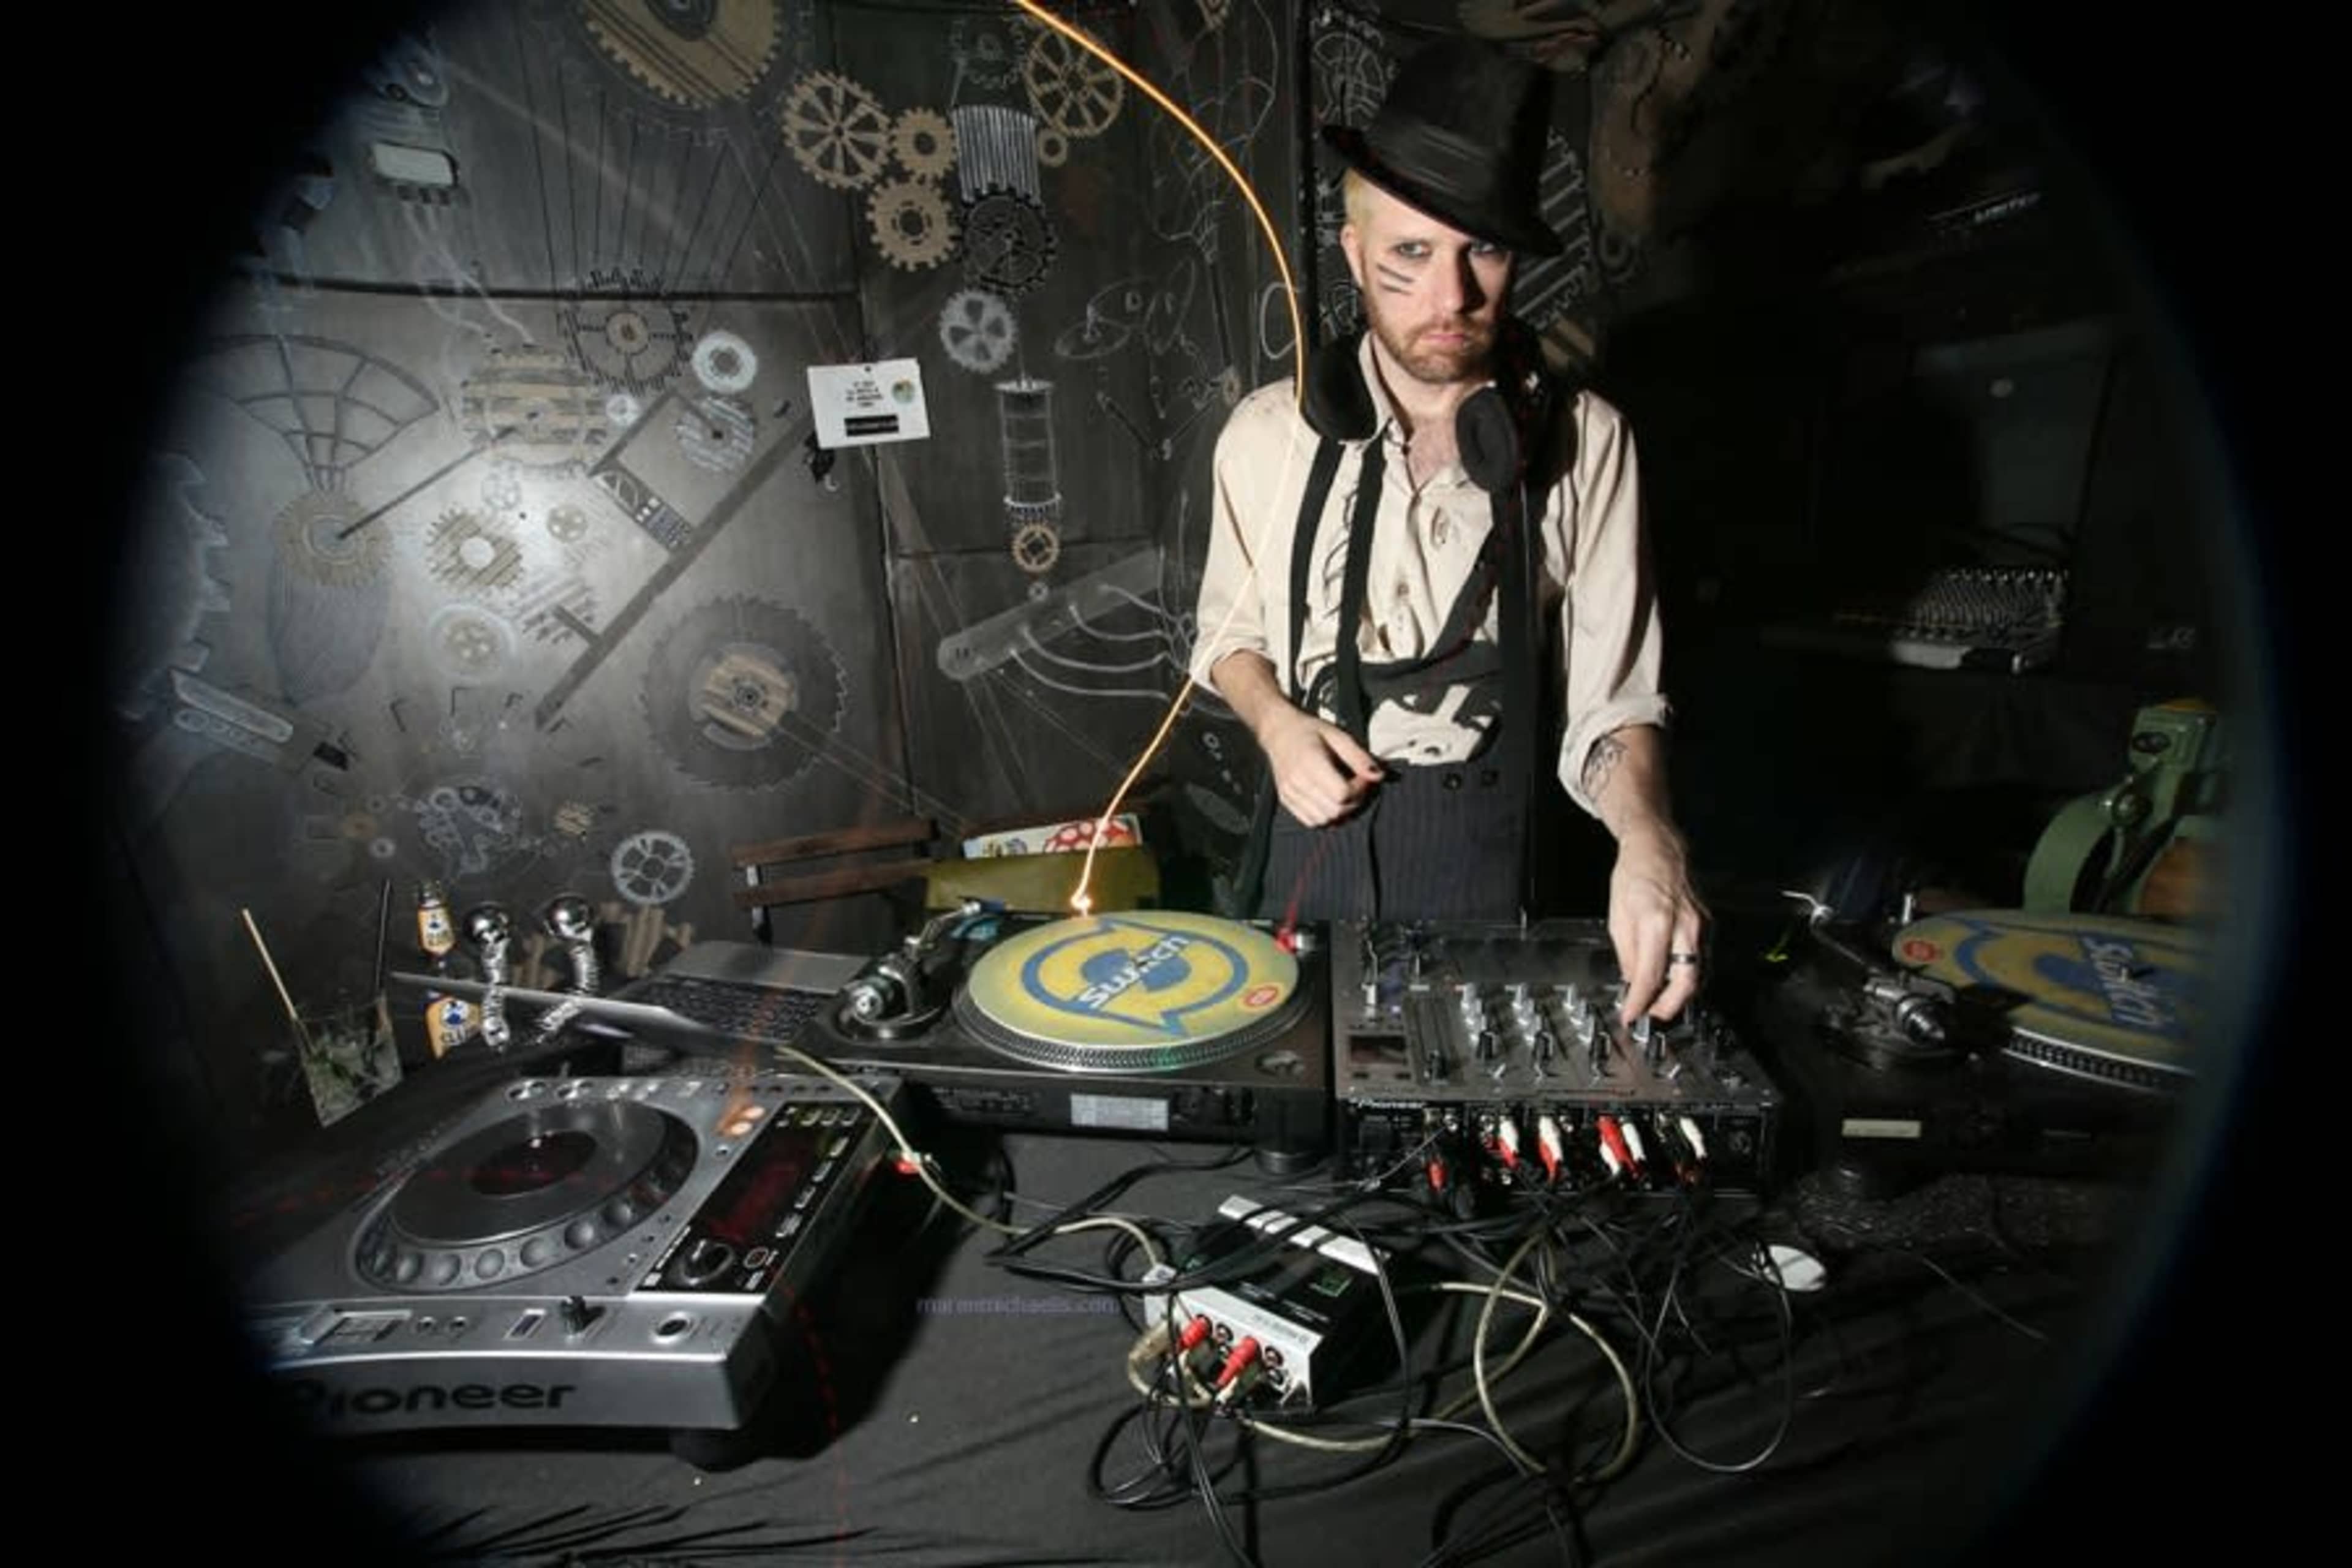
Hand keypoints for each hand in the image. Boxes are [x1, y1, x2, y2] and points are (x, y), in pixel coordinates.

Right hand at [1261, 705, 1383, 826]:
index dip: (1359, 789)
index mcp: (1311, 762)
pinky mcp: (1286, 800)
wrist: (1279, 731)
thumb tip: (1378, 775)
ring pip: (1324, 819)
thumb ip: (1359, 757)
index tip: (1362, 777)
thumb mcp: (1339, 736)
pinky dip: (1325, 816)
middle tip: (1355, 785)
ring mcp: (1290, 793)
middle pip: (1335, 810)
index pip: (1342, 794)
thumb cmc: (1308, 731)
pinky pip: (1311, 821)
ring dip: (1340, 811)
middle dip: (1353, 801)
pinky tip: (1329, 800)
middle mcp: (1298, 781)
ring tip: (1342, 792)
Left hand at [1608, 828, 1706, 1023]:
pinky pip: (1702, 959)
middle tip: (1651, 1015)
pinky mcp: (1708, 925)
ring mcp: (1701, 925)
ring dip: (1681, 994)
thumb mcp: (1617, 917)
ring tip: (1660, 1002)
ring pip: (1699, 973)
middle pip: (1685, 981)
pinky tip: (1674, 981)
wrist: (1658, 848)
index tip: (1630, 1014)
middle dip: (1669, 1006)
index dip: (1640, 1001)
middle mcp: (1685, 925)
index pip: (1650, 975)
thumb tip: (1632, 982)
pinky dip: (1689, 976)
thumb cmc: (1634, 876)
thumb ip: (1626, 954)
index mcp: (1656, 922)